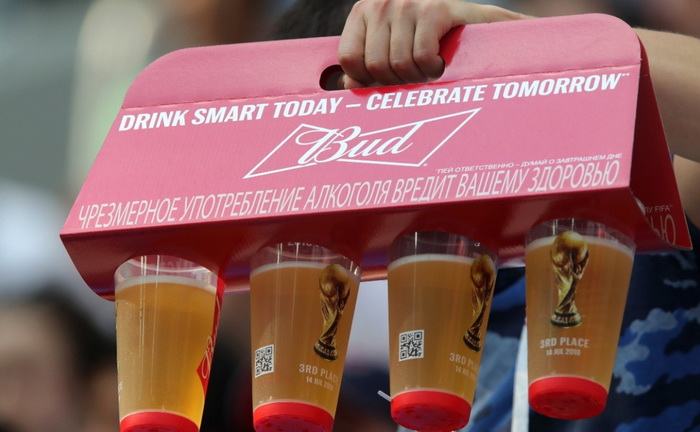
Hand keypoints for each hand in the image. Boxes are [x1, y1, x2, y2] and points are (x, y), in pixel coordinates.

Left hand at [337, 0, 524, 87]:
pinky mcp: (434, 10)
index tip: (387, 80)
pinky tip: (441, 62)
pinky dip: (434, 69)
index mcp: (365, 11)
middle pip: (375, 66)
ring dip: (419, 77)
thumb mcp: (391, 52)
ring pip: (399, 65)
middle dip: (398, 81)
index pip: (348, 58)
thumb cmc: (431, 43)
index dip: (367, 79)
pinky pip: (422, 57)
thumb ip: (366, 68)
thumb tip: (348, 84)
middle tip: (415, 75)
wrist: (479, 27)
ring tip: (429, 68)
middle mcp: (382, 2)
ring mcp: (408, 4)